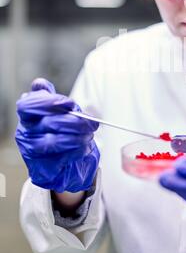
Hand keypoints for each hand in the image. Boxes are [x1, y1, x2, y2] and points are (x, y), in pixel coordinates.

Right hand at [15, 78, 99, 192]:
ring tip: (89, 135)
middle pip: (48, 123)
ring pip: (54, 142)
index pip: (28, 105)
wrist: (63, 161)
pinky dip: (78, 151)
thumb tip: (39, 84)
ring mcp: (32, 152)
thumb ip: (49, 97)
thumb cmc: (59, 131)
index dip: (50, 102)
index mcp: (27, 116)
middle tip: (91, 123)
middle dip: (75, 122)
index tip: (70, 104)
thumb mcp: (56, 111)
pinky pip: (62, 158)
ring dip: (78, 137)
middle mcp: (25, 133)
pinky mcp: (42, 168)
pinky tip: (85, 147)